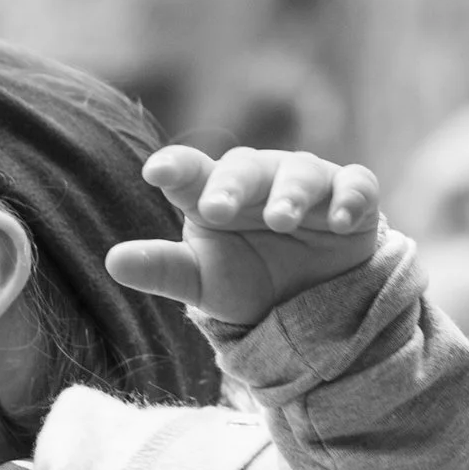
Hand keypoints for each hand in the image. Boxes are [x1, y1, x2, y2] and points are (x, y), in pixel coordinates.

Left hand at [107, 144, 382, 337]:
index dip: (175, 167)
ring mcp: (308, 183)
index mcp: (215, 191)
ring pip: (301, 172)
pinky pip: (356, 186)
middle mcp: (261, 178)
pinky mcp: (352, 198)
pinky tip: (339, 220)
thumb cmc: (245, 279)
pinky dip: (350, 198)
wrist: (309, 303)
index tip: (155, 172)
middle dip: (232, 185)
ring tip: (281, 219)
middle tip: (217, 209)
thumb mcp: (201, 282)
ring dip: (291, 193)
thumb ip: (162, 268)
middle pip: (246, 167)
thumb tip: (112, 261)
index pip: (190, 171)